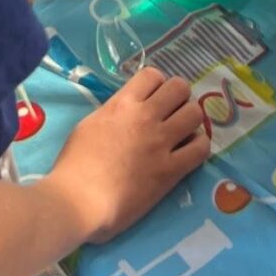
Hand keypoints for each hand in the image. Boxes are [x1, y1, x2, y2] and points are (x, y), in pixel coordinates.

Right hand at [57, 66, 209, 240]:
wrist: (80, 200)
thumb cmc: (74, 165)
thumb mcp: (89, 125)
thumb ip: (112, 114)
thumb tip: (125, 115)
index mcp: (123, 104)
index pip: (153, 75)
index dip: (157, 85)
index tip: (154, 98)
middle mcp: (146, 116)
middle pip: (180, 88)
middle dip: (178, 98)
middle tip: (172, 114)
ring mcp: (161, 142)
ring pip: (195, 113)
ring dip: (191, 120)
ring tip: (183, 132)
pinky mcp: (171, 170)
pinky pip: (201, 148)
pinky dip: (199, 147)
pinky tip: (189, 153)